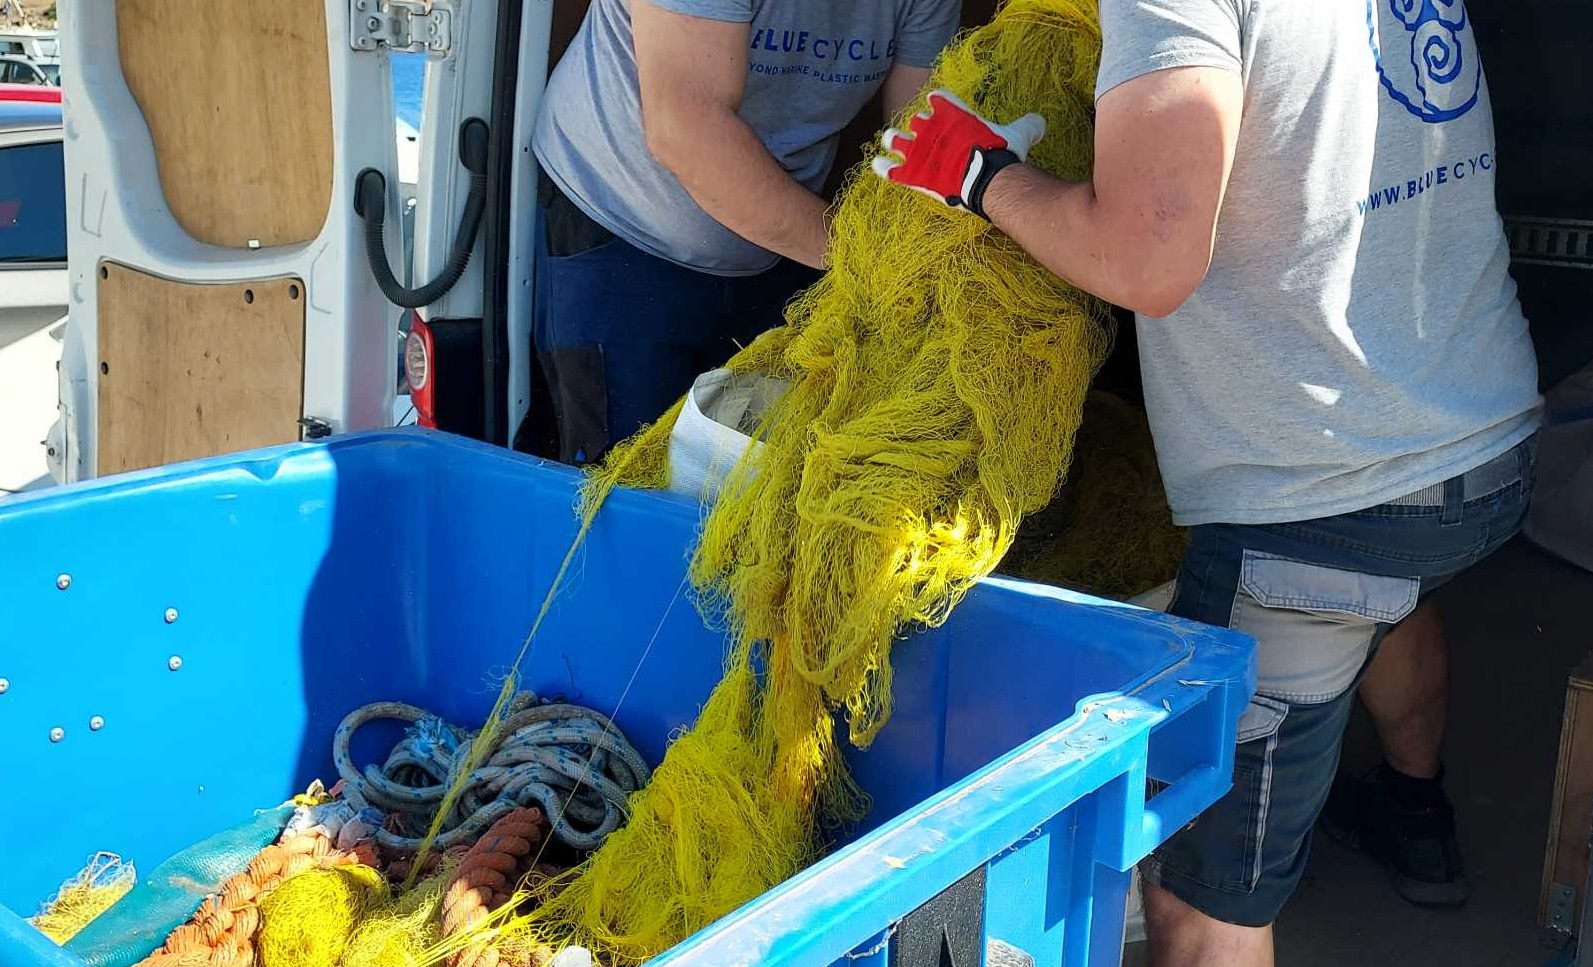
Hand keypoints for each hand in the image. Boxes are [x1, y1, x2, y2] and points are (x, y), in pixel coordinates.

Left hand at [871, 89, 1045, 218]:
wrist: (988, 179)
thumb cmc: (1002, 154)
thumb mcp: (1021, 133)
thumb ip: (1029, 124)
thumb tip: (1040, 122)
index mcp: (955, 114)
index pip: (939, 99)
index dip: (939, 102)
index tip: (938, 104)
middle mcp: (933, 128)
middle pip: (917, 120)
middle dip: (918, 125)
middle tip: (922, 133)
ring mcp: (920, 151)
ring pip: (897, 139)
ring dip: (895, 140)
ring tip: (893, 140)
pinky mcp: (914, 175)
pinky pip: (891, 170)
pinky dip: (884, 168)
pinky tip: (877, 164)